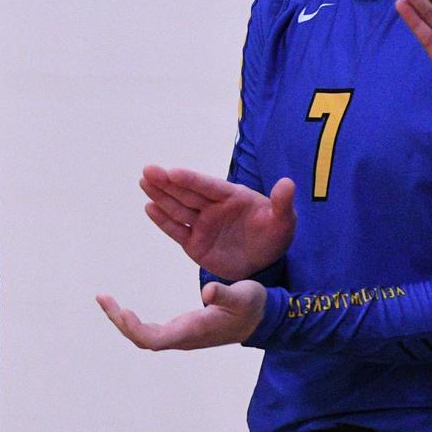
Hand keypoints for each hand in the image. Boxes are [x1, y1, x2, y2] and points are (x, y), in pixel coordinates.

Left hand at [96, 279, 266, 350]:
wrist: (263, 319)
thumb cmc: (253, 305)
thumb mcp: (243, 295)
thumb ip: (225, 293)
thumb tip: (207, 291)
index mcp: (194, 331)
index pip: (156, 339)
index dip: (136, 329)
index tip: (123, 311)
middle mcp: (184, 337)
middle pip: (143, 339)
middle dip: (120, 321)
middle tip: (102, 297)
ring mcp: (181, 335)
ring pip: (145, 336)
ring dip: (123, 321)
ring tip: (105, 299)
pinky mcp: (182, 329)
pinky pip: (151, 331)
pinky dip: (133, 320)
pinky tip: (123, 309)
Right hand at [138, 166, 294, 279]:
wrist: (266, 262)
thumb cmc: (275, 234)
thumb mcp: (284, 221)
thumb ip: (282, 203)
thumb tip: (288, 183)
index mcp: (231, 196)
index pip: (208, 186)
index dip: (190, 179)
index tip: (173, 171)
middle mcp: (213, 207)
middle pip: (187, 193)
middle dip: (167, 182)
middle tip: (148, 170)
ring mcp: (202, 224)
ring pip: (178, 208)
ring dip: (160, 196)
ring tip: (143, 182)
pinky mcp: (195, 243)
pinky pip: (176, 230)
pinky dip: (163, 220)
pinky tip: (149, 208)